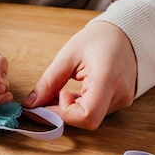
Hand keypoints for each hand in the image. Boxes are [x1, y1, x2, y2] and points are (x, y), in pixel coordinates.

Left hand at [22, 21, 136, 129]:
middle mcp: (120, 94)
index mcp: (107, 78)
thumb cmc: (98, 40)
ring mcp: (122, 100)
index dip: (66, 112)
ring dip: (69, 111)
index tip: (59, 94)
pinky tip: (72, 94)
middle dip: (62, 113)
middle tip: (48, 98)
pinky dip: (78, 108)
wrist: (124, 34)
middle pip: (86, 120)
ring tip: (62, 91)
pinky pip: (95, 113)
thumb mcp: (68, 56)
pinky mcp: (120, 103)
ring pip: (89, 119)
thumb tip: (30, 104)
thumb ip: (49, 82)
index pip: (87, 116)